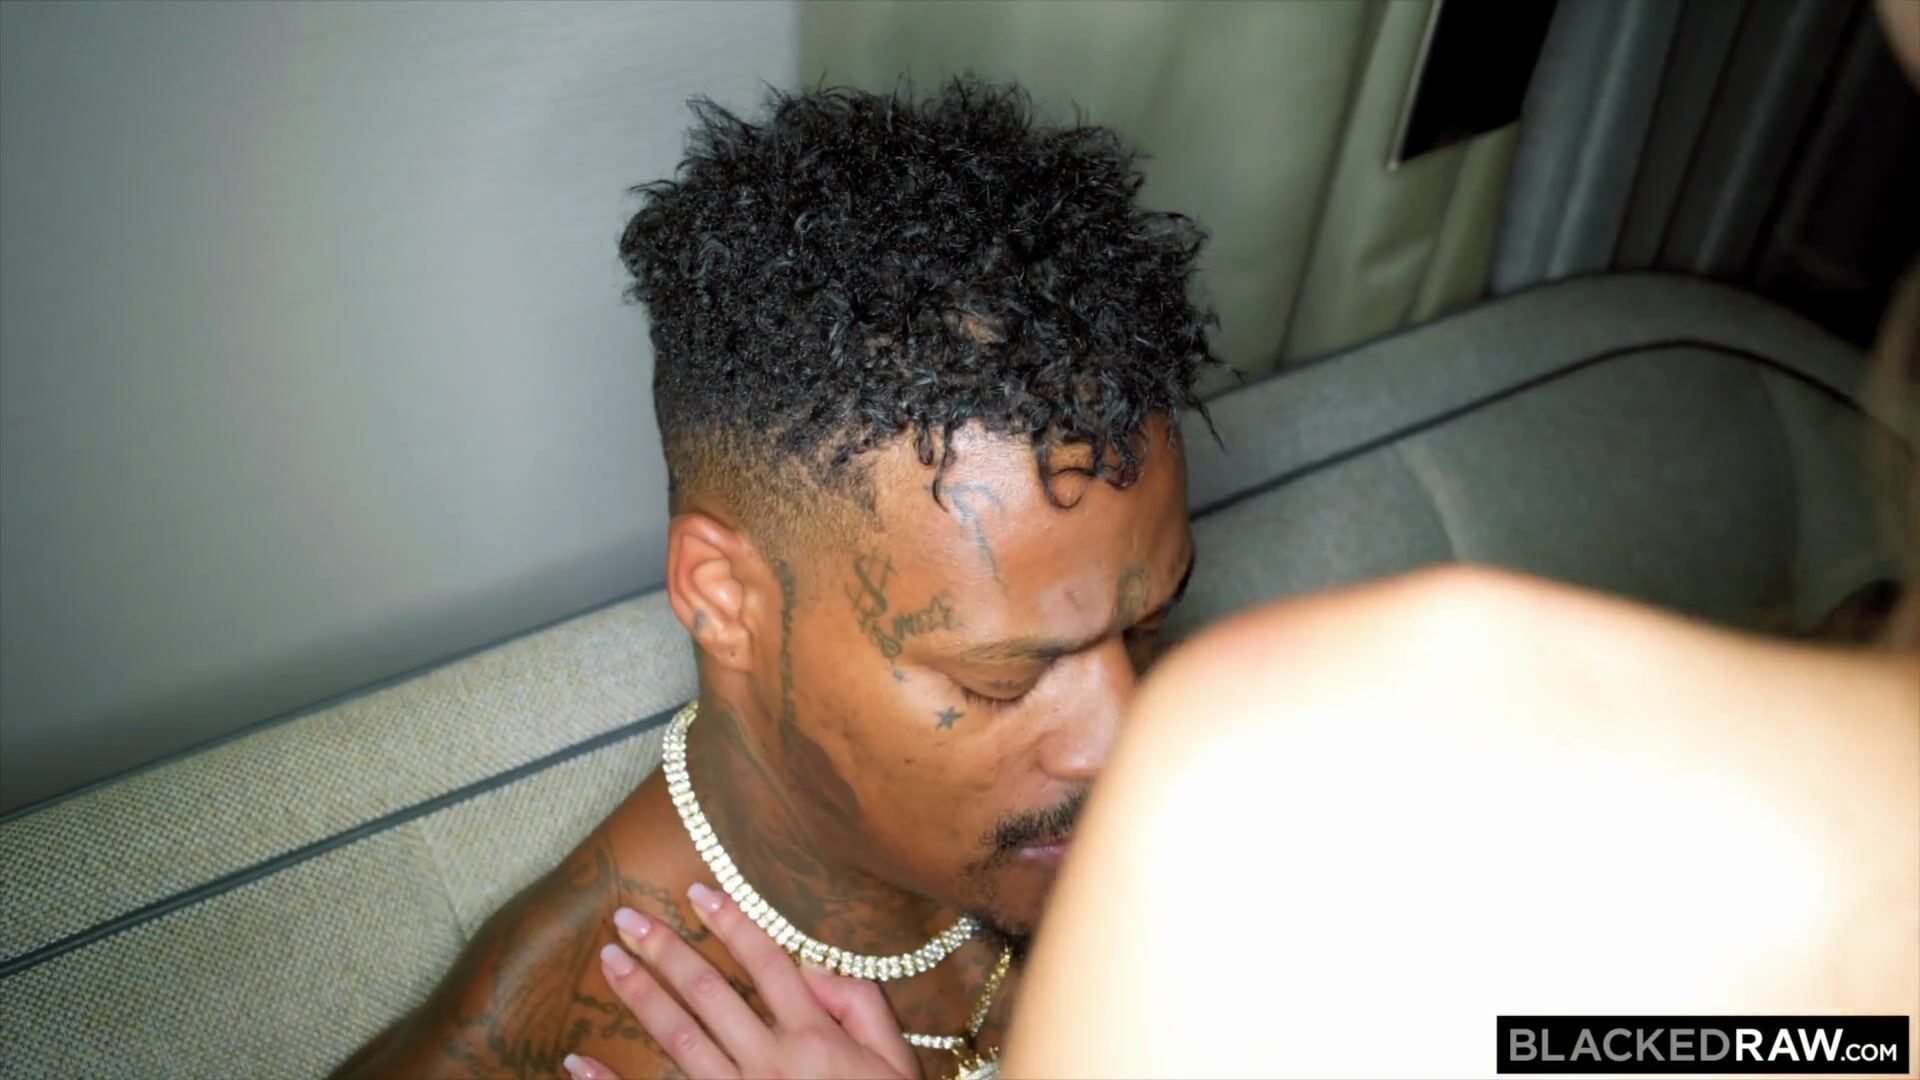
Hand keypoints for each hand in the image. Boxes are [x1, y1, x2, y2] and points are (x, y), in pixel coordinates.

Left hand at [560, 882, 918, 1079]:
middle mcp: (772, 1061)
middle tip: (628, 918)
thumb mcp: (895, 1059)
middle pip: (710, 992)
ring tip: (610, 961)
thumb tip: (813, 962)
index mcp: (815, 1036)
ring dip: (641, 996)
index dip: (732, 922)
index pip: (766, 962)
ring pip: (680, 1037)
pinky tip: (579, 1064)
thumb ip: (859, 1004)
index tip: (697, 891)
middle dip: (666, 950)